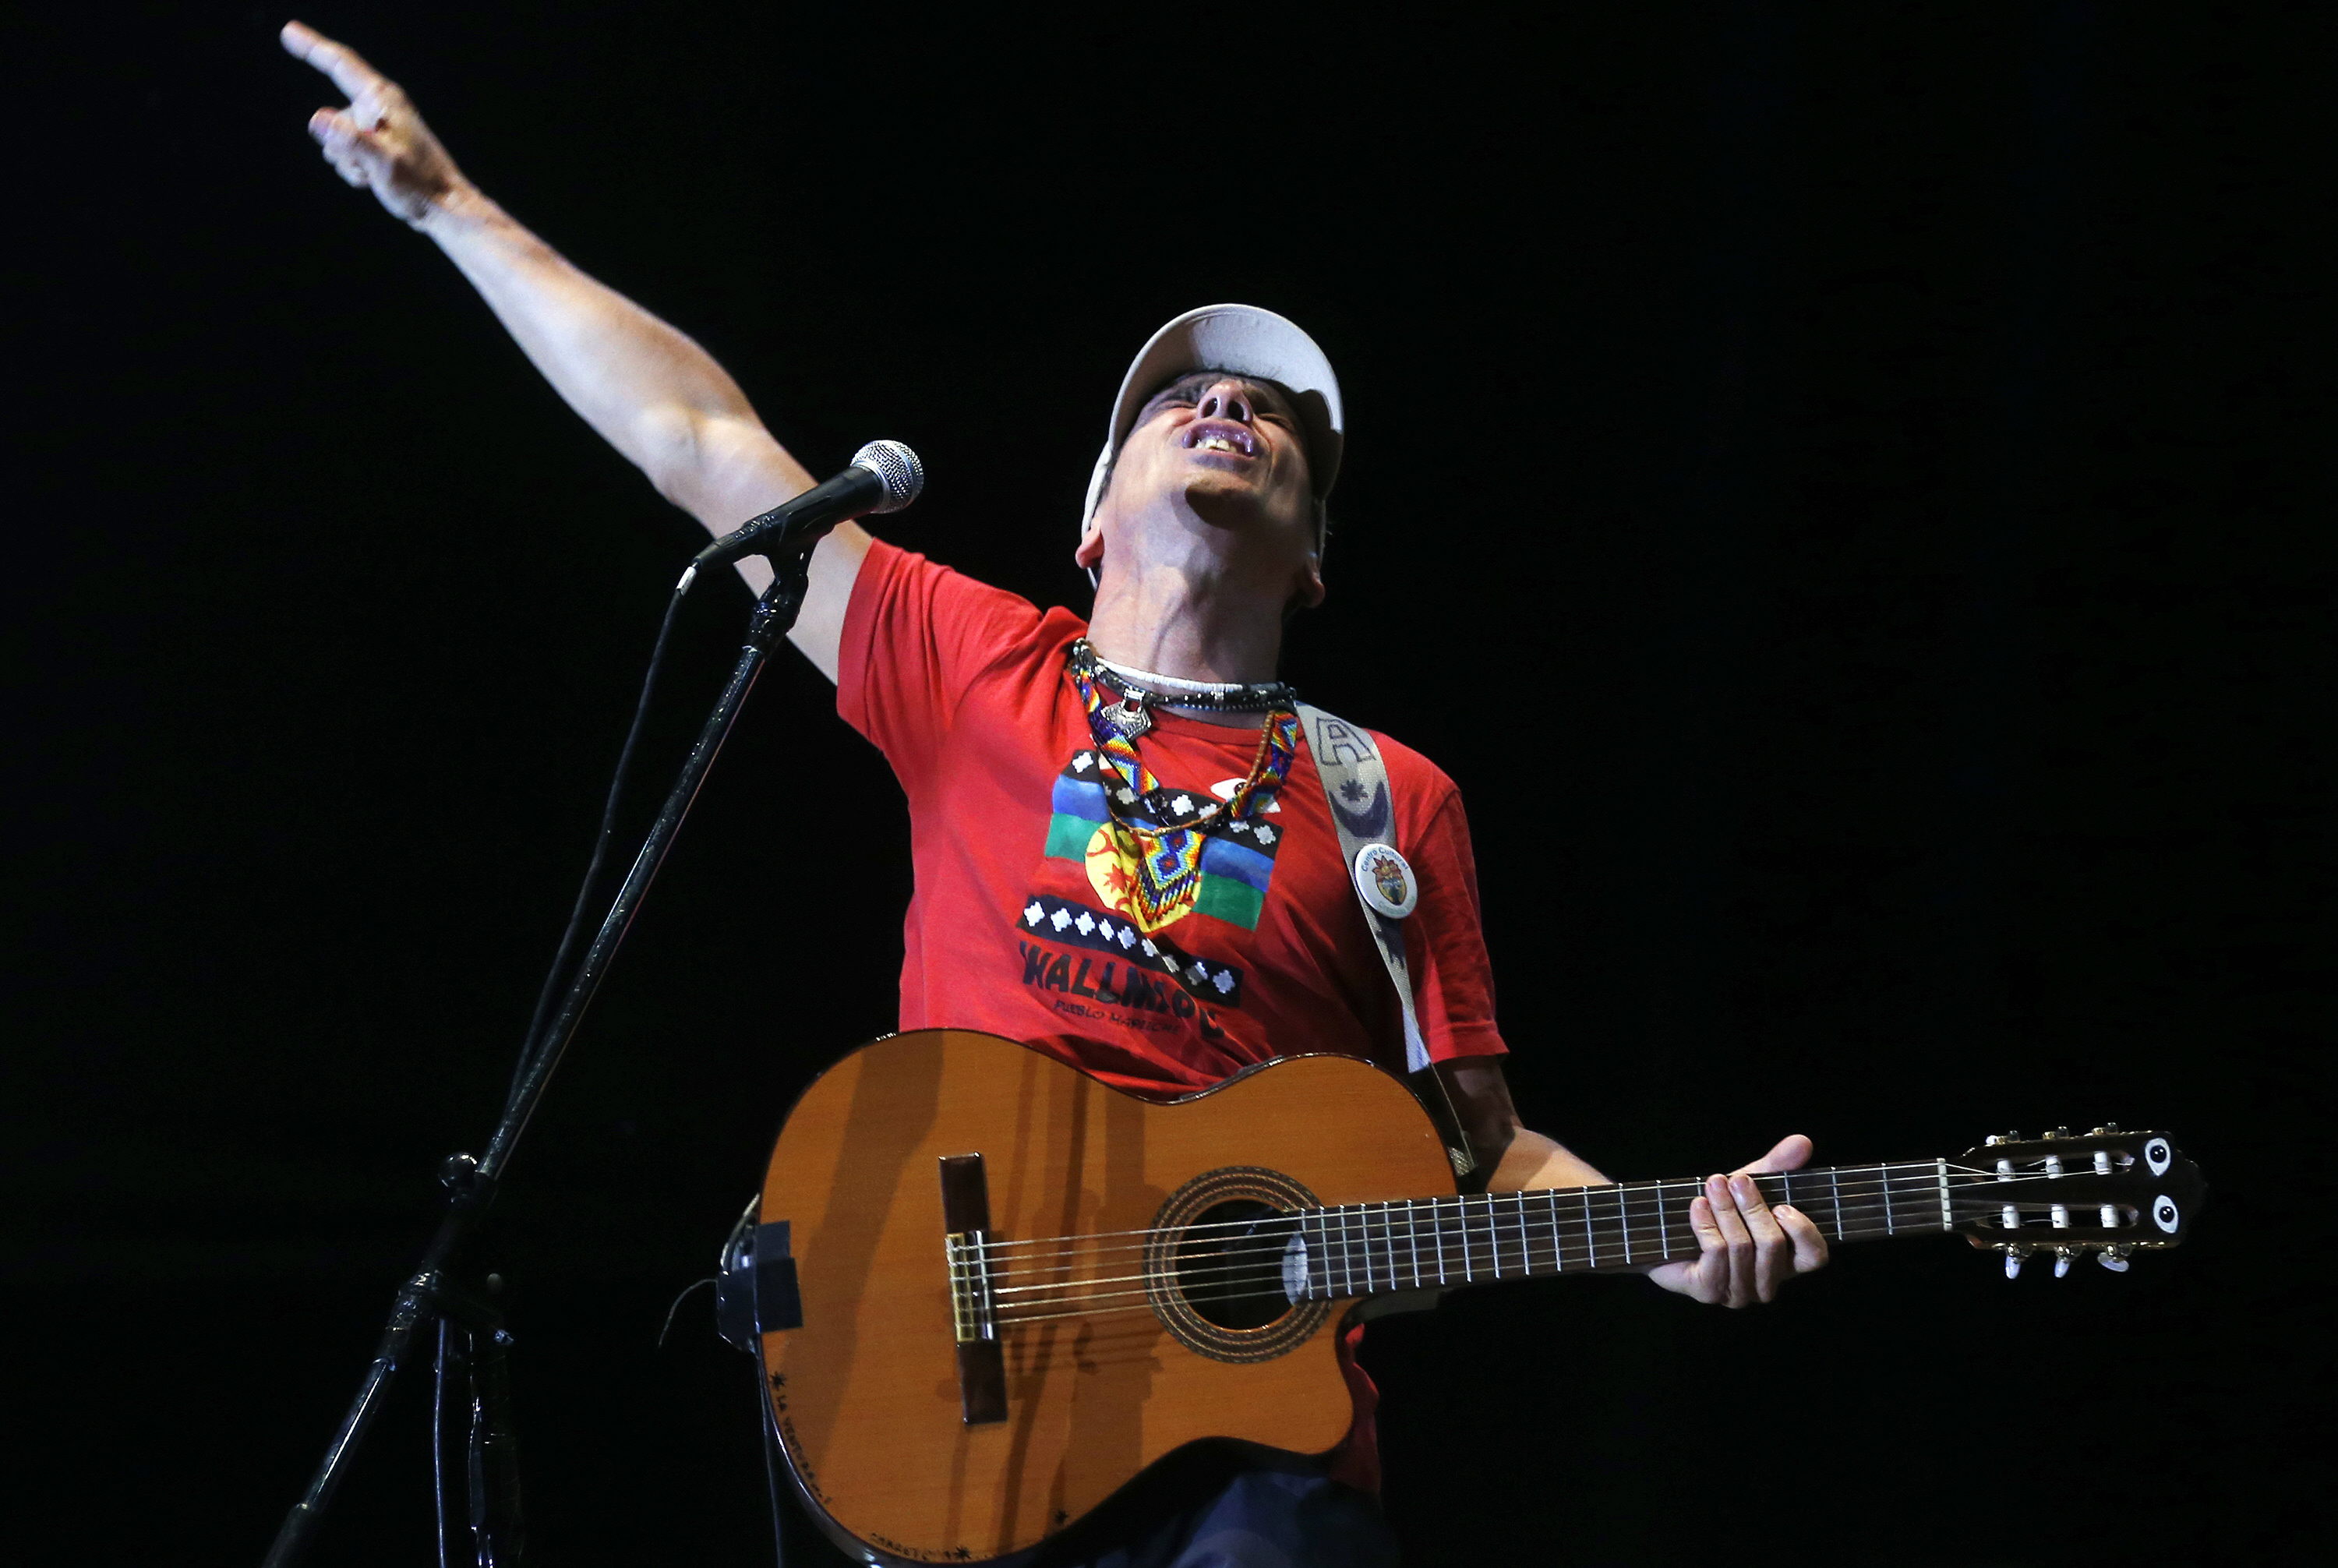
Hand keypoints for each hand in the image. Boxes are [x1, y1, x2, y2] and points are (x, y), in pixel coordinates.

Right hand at [282, 20, 469, 224]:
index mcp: (383, 100)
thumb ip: (350, 140)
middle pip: (334, 115)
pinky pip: (348, 153)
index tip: (288, 32)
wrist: (445, 208)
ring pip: (338, 139)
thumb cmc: (420, 185)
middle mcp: (380, 108)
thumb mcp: (382, 163)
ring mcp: (379, 128)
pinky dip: (355, 169)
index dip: (312, 46)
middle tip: (368, 166)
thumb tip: (317, 119)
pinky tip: (375, 180)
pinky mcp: (380, 146)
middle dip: (339, 144)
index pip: (340, 64)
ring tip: (376, 174)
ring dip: (348, 161)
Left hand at [1648, 1134, 1828, 1306]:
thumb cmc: (1716, 1211)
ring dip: (1725, 1210)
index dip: (1802, 1231)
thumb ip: (1777, 1166)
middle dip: (1752, 1207)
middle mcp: (1766, 1283)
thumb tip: (1802, 1141)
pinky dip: (1706, 1224)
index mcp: (1785, 1262)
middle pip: (1772, 1245)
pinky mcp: (1709, 1291)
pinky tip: (1697, 1205)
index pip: (1815, 1257)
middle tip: (1734, 1180)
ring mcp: (1738, 1292)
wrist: (1664, 1230)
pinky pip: (1715, 1254)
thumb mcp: (1748, 1185)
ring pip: (1741, 1248)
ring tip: (1713, 1185)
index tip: (1782, 1204)